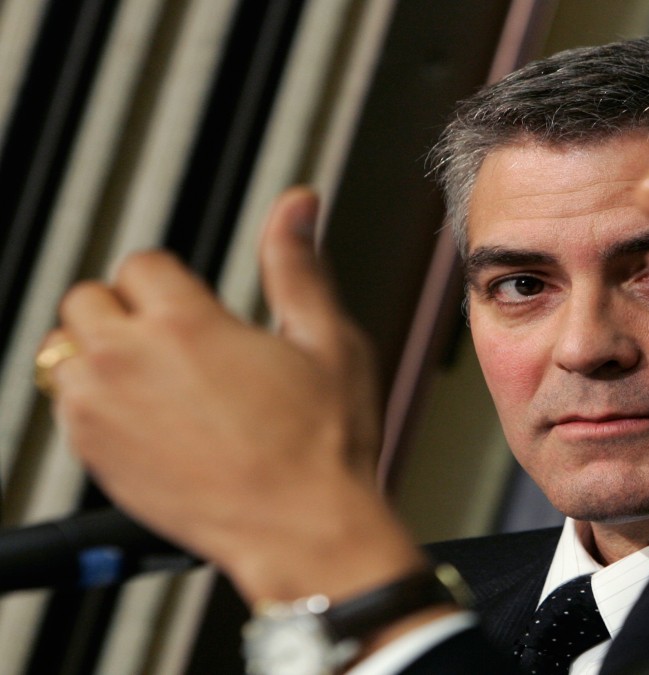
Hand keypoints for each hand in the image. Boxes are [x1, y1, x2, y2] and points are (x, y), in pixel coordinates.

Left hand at [46, 187, 425, 602]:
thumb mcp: (328, 340)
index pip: (142, 264)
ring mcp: (102, 412)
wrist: (302, 529)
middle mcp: (129, 361)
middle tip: (173, 343)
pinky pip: (66, 406)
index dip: (174, 283)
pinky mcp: (92, 455)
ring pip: (64, 352)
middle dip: (127, 311)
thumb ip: (298, 265)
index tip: (195, 308)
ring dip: (102, 357)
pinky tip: (148, 420)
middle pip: (87, 299)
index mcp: (186, 324)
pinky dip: (95, 404)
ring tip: (157, 382)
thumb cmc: (323, 445)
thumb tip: (296, 204)